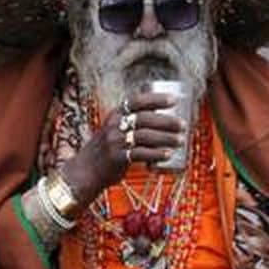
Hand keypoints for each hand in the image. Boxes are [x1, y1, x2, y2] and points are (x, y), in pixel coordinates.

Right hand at [60, 90, 186, 202]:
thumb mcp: (114, 130)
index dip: (157, 99)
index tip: (174, 100)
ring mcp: (115, 141)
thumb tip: (164, 121)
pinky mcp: (117, 157)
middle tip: (183, 125)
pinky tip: (168, 155)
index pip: (137, 101)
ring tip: (180, 141)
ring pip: (145, 136)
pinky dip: (156, 154)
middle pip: (145, 119)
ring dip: (166, 138)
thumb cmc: (107, 149)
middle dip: (167, 121)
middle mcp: (114, 125)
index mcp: (115, 114)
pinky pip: (140, 154)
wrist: (86, 170)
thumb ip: (132, 124)